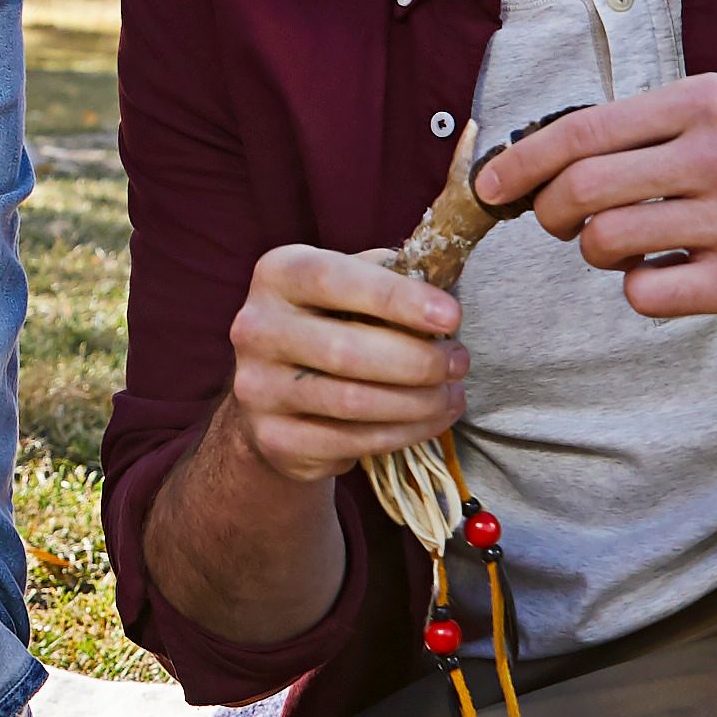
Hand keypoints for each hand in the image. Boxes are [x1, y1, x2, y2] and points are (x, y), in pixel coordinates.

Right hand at [215, 236, 466, 493]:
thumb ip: (391, 277)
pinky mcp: (274, 439)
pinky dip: (404, 433)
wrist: (278, 392)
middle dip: (419, 361)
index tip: (452, 317)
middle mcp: (256, 328)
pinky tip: (430, 420)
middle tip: (459, 362)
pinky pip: (352, 442)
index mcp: (278, 274)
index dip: (397, 298)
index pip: (335, 279)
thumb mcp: (352, 286)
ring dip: (419, 402)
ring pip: (354, 402)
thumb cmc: (332, 323)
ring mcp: (257, 388)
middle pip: (347, 350)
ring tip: (453, 394)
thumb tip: (444, 286)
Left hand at [473, 75, 716, 325]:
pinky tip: (669, 275)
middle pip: (580, 191)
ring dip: (600, 251)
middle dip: (550, 214)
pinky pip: (648, 292)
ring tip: (632, 245)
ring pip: (607, 244)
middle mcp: (716, 156)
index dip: (520, 164)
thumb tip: (562, 154)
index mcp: (704, 102)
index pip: (580, 132)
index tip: (489, 187)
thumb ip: (658, 123)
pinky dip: (641, 287)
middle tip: (559, 224)